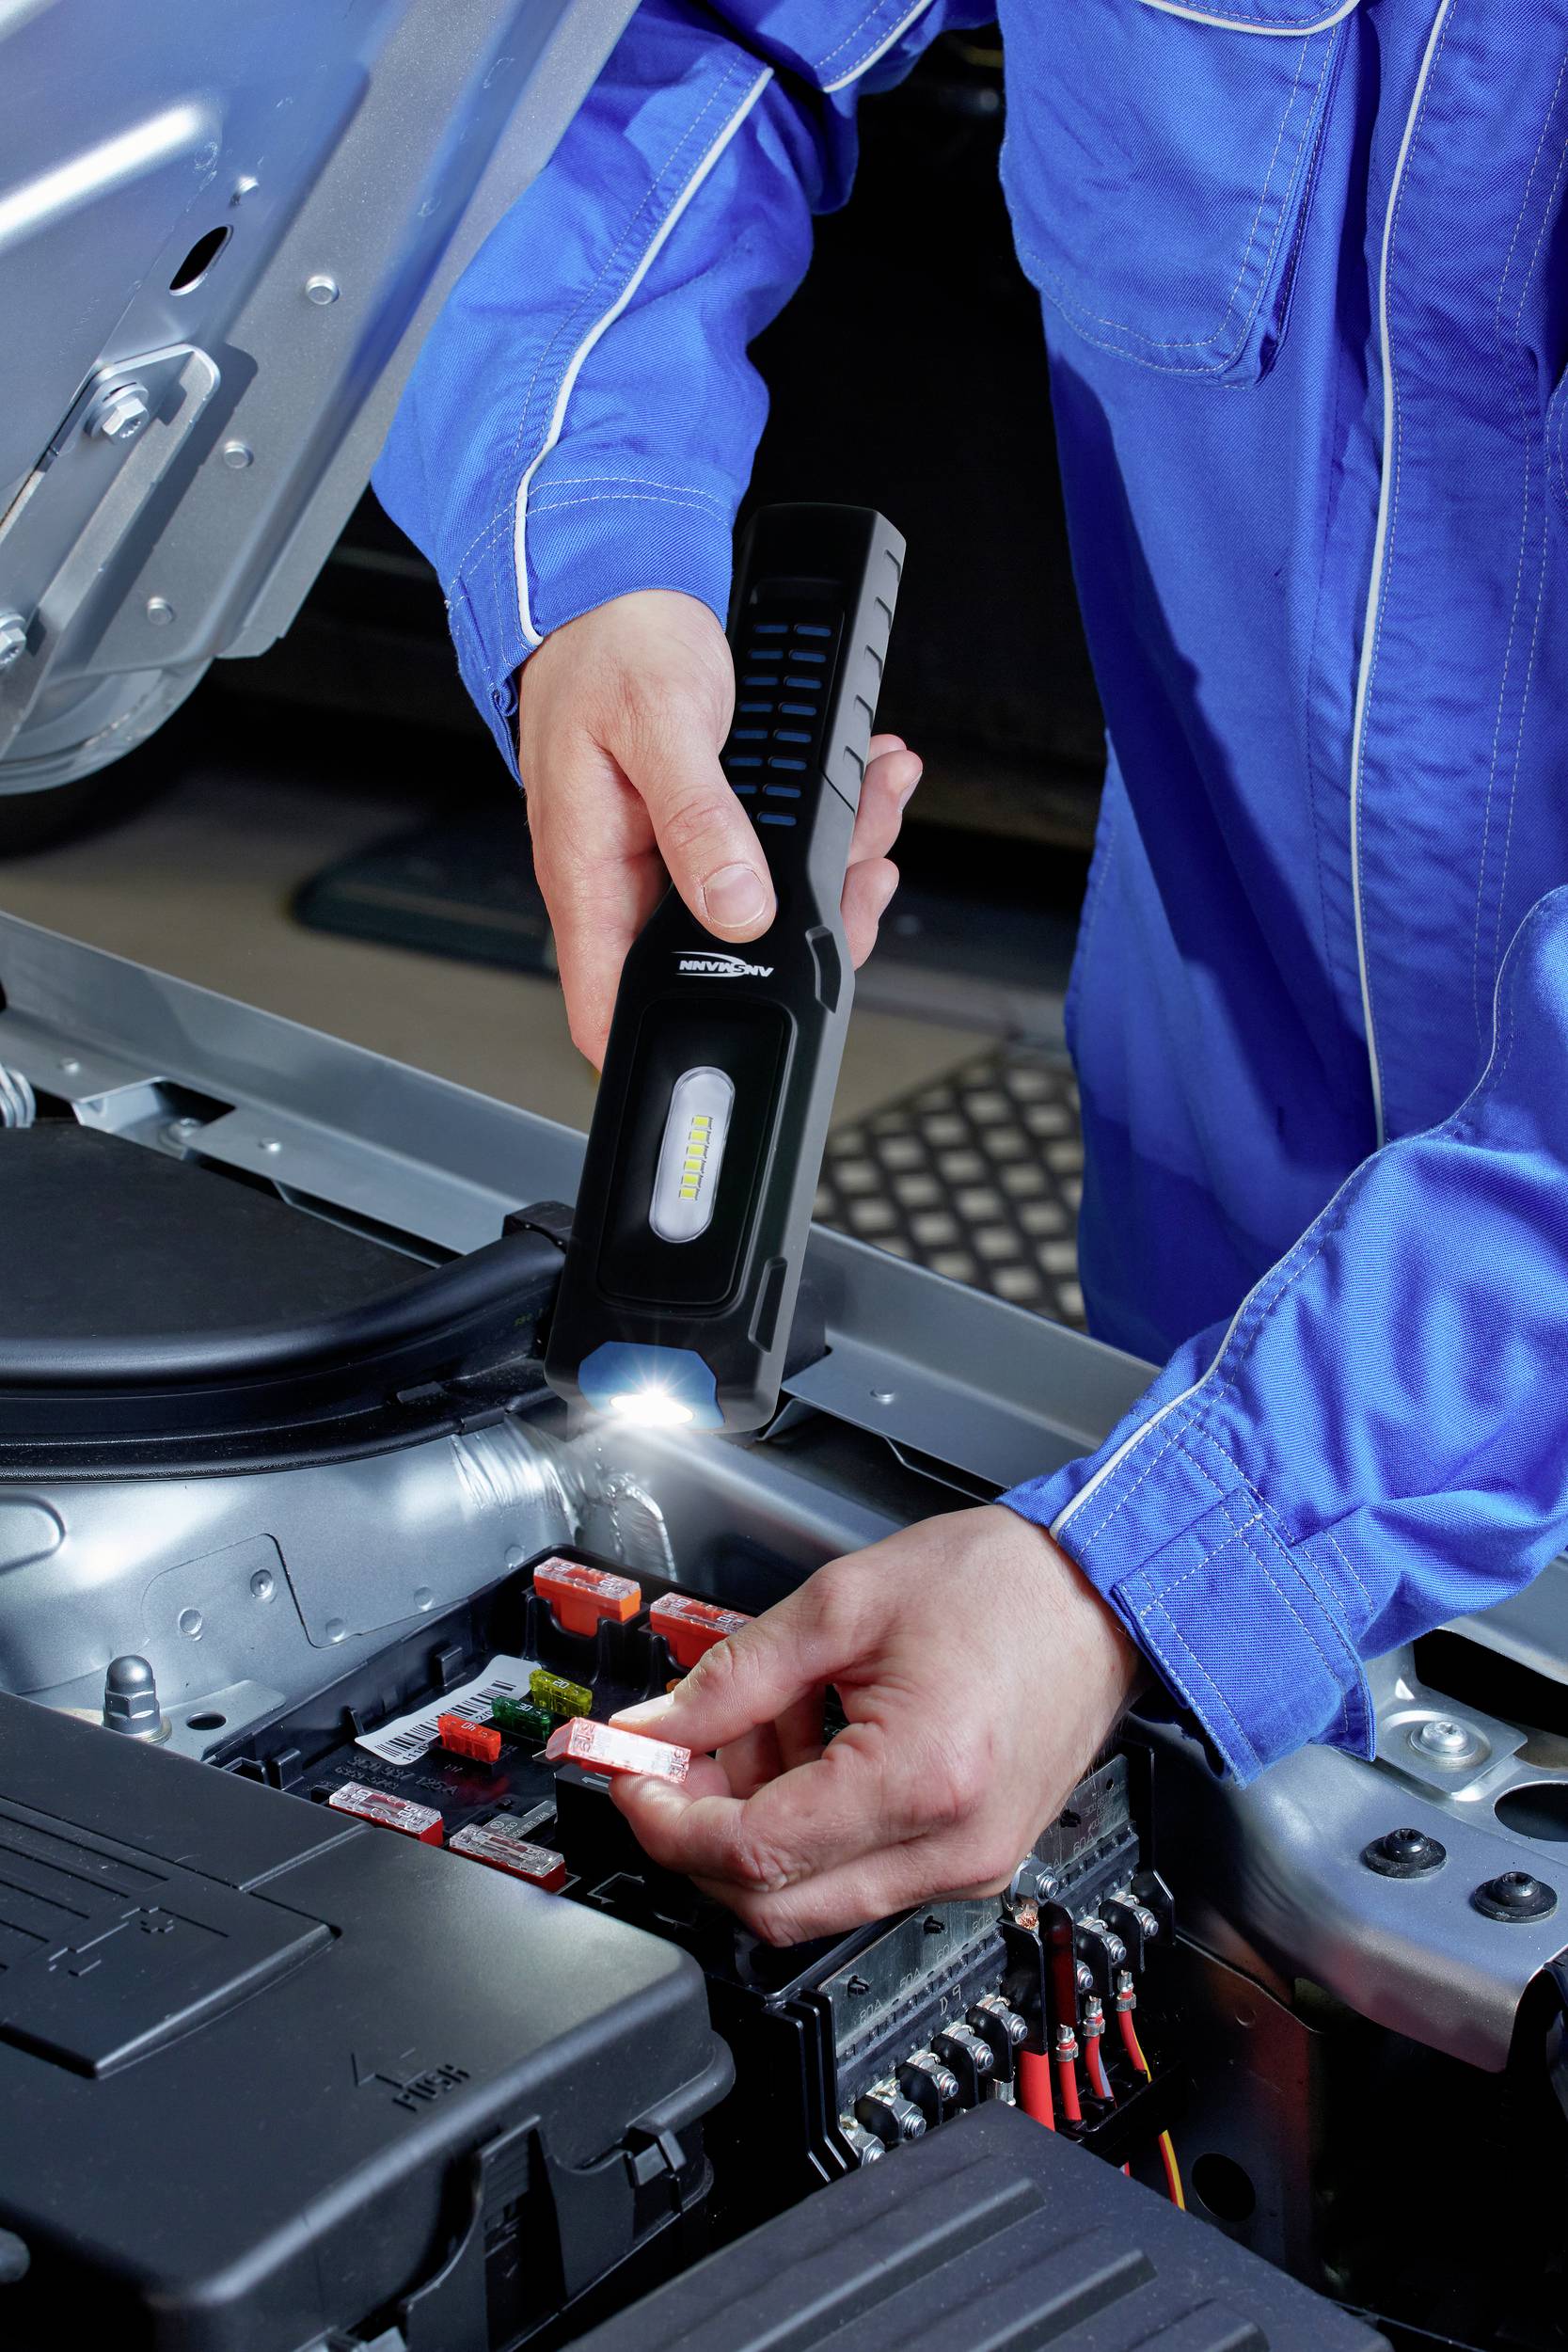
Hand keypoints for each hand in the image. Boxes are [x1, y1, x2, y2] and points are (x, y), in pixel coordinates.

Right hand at [517, 589, 922, 1063]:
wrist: (616, 577)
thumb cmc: (608, 642)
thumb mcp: (658, 723)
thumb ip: (699, 819)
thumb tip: (739, 906)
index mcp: (590, 875)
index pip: (607, 1004)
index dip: (665, 1040)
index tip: (742, 1037)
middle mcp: (628, 880)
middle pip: (720, 958)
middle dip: (809, 924)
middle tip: (863, 871)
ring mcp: (668, 857)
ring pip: (764, 904)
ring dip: (838, 859)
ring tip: (879, 799)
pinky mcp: (707, 827)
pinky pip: (776, 850)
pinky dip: (832, 819)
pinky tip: (865, 781)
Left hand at [609, 1504, 1144, 1942]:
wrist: (1103, 1593)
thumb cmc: (1003, 1586)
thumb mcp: (843, 1603)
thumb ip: (737, 1674)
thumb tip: (658, 1725)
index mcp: (918, 1779)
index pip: (751, 1851)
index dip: (667, 1817)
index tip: (630, 1772)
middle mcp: (949, 1849)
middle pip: (773, 1904)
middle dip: (699, 1835)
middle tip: (671, 1757)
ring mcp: (967, 1867)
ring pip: (812, 1896)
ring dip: (755, 1826)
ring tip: (761, 1722)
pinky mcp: (973, 1862)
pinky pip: (860, 1874)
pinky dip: (810, 1823)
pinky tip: (809, 1742)